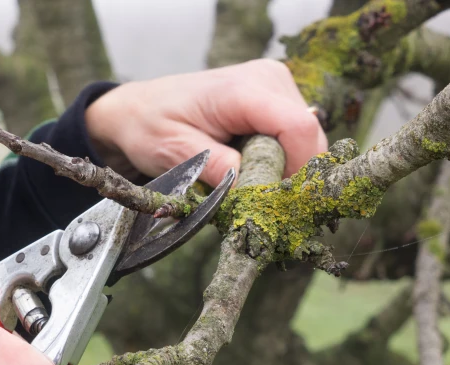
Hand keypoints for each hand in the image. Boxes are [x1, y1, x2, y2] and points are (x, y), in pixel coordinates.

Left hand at [85, 59, 327, 184]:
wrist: (140, 109)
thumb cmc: (150, 126)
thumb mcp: (173, 152)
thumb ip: (214, 167)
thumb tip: (249, 189)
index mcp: (243, 89)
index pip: (299, 129)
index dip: (296, 171)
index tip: (270, 200)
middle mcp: (269, 80)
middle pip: (309, 138)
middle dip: (288, 176)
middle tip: (252, 199)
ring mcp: (277, 86)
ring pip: (306, 142)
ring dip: (282, 170)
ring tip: (244, 181)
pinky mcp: (277, 100)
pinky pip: (296, 139)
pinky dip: (279, 161)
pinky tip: (250, 168)